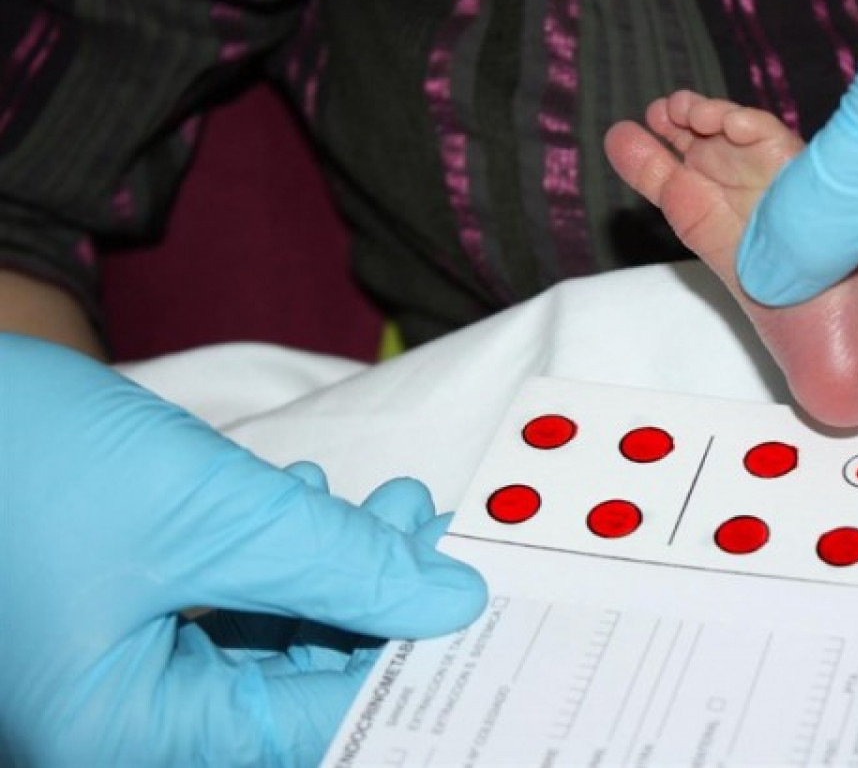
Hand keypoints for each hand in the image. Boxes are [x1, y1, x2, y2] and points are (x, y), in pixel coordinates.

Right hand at [0, 335, 485, 765]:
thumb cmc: (21, 459)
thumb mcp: (211, 514)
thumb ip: (340, 566)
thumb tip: (444, 603)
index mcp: (122, 736)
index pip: (309, 728)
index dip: (403, 667)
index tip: (473, 616)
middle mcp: (117, 722)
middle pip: (293, 686)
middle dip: (375, 604)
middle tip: (435, 539)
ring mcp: (114, 671)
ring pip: (266, 638)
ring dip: (333, 568)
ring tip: (392, 506)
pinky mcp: (118, 617)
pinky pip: (223, 606)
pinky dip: (274, 556)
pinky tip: (306, 501)